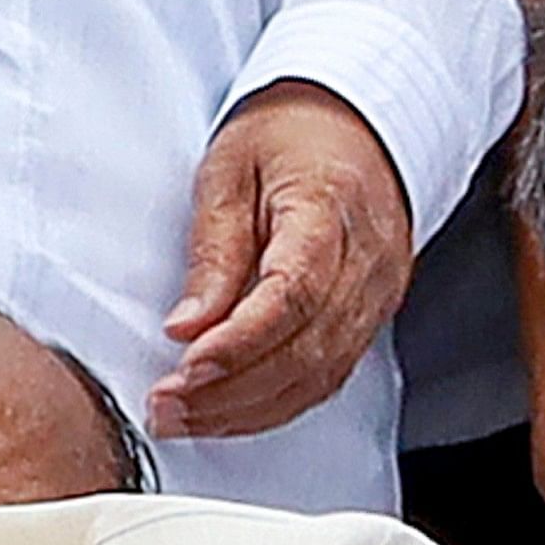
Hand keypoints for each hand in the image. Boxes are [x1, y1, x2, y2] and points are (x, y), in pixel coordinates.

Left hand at [156, 83, 415, 439]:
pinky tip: (232, 412)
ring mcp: (378, 296)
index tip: (186, 368)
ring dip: (248, 410)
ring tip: (187, 418)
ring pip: (319, 377)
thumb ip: (213, 251)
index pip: (292, 294)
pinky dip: (276, 404)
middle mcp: (367, 263)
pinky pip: (329, 377)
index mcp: (330, 210)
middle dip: (231, 391)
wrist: (360, 126)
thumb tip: (187, 327)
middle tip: (167, 407)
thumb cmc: (292, 136)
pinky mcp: (372, 318)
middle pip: (306, 350)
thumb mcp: (230, 169)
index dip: (240, 341)